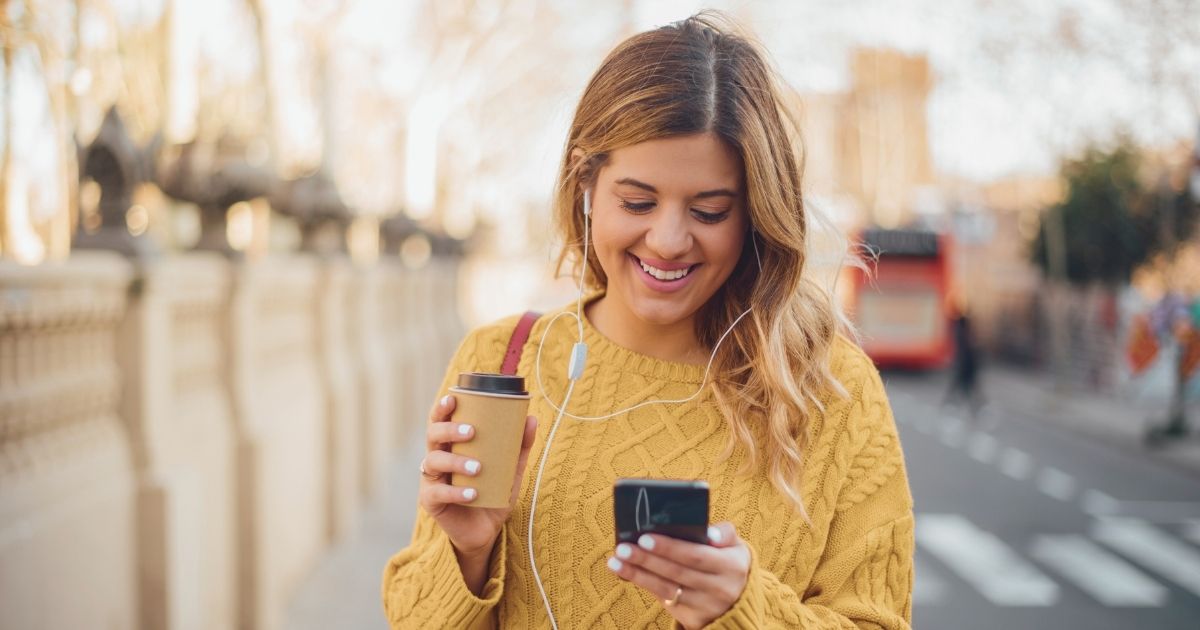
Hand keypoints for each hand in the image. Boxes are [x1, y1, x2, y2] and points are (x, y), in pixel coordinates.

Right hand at [418, 395, 537, 582]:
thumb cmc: (493, 494)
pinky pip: (438, 493)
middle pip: (432, 435)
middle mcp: (437, 458)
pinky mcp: (430, 502)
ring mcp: (432, 480)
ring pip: (434, 461)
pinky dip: (456, 492)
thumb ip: (519, 447)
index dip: (442, 407)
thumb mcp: (510, 470)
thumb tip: (532, 419)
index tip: (453, 398)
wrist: (485, 532)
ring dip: (455, 461)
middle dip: (449, 429)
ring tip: (478, 468)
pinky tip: (472, 493)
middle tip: (472, 432)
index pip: (441, 420)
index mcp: (451, 445)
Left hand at [607, 522, 750, 629]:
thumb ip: (725, 533)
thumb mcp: (736, 547)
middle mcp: (720, 589)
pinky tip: (626, 572)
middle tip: (623, 547)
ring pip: (666, 589)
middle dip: (647, 559)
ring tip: (616, 560)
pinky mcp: (693, 619)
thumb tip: (709, 532)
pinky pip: (664, 599)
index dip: (670, 547)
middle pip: (676, 572)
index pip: (696, 555)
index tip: (645, 537)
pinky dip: (643, 584)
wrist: (738, 601)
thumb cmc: (728, 564)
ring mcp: (705, 607)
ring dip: (638, 573)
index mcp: (731, 567)